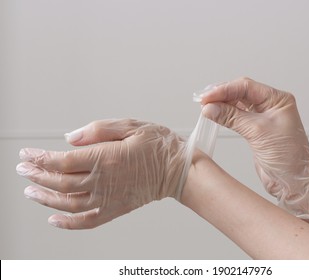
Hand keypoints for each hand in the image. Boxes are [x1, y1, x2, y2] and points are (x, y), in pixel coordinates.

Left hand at [16, 119, 186, 228]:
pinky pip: (88, 221)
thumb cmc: (159, 145)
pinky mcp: (116, 208)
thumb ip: (98, 130)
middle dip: (37, 176)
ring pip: (69, 203)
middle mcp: (104, 181)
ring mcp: (109, 198)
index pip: (63, 161)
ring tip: (31, 192)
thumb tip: (71, 138)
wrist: (178, 169)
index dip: (41, 158)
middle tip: (23, 170)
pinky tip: (54, 219)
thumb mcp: (130, 126)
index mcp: (106, 158)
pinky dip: (68, 223)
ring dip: (46, 198)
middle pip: (60, 183)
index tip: (28, 154)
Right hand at [201, 77, 308, 219]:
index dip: (224, 90)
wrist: (293, 181)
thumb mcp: (257, 132)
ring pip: (237, 104)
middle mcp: (271, 105)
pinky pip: (237, 116)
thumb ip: (232, 117)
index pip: (246, 87)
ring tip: (205, 106)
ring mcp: (263, 117)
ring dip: (221, 104)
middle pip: (240, 92)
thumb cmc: (288, 158)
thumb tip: (210, 108)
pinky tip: (214, 114)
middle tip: (202, 99)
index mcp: (278, 100)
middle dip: (220, 94)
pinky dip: (224, 114)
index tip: (207, 96)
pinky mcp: (255, 129)